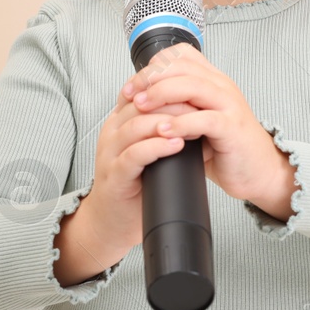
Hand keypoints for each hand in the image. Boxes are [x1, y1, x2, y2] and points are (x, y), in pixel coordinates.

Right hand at [80, 82, 190, 255]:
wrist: (113, 223)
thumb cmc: (136, 185)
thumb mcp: (149, 149)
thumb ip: (164, 130)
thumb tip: (200, 115)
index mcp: (120, 122)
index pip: (140, 90)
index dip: (166, 86)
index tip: (194, 86)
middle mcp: (112, 133)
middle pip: (139, 103)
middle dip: (170, 100)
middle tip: (198, 102)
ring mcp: (110, 154)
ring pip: (135, 126)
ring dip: (166, 121)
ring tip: (191, 121)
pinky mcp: (114, 176)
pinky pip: (133, 155)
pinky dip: (156, 147)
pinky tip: (175, 145)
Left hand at [123, 43, 292, 211]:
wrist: (258, 171)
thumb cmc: (225, 148)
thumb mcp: (198, 120)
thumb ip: (177, 107)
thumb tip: (138, 103)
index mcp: (213, 81)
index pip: (181, 55)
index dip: (153, 65)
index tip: (132, 85)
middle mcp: (222, 87)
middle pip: (183, 66)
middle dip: (150, 77)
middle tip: (130, 95)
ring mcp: (229, 106)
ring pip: (193, 86)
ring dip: (161, 94)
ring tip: (141, 107)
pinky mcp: (232, 129)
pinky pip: (205, 119)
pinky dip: (181, 123)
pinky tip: (163, 130)